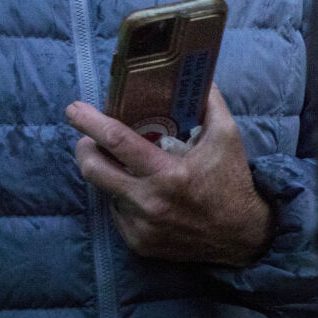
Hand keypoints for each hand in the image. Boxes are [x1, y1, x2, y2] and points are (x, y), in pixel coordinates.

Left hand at [66, 85, 271, 265]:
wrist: (243, 237)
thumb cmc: (231, 182)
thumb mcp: (227, 137)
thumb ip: (210, 102)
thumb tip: (197, 73)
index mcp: (169, 174)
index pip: (117, 141)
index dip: (90, 123)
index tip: (73, 109)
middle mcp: (150, 202)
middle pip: (93, 170)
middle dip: (84, 148)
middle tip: (90, 139)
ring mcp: (142, 227)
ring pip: (103, 191)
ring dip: (107, 174)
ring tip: (123, 165)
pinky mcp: (140, 243)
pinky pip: (116, 214)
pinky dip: (121, 199)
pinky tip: (139, 193)